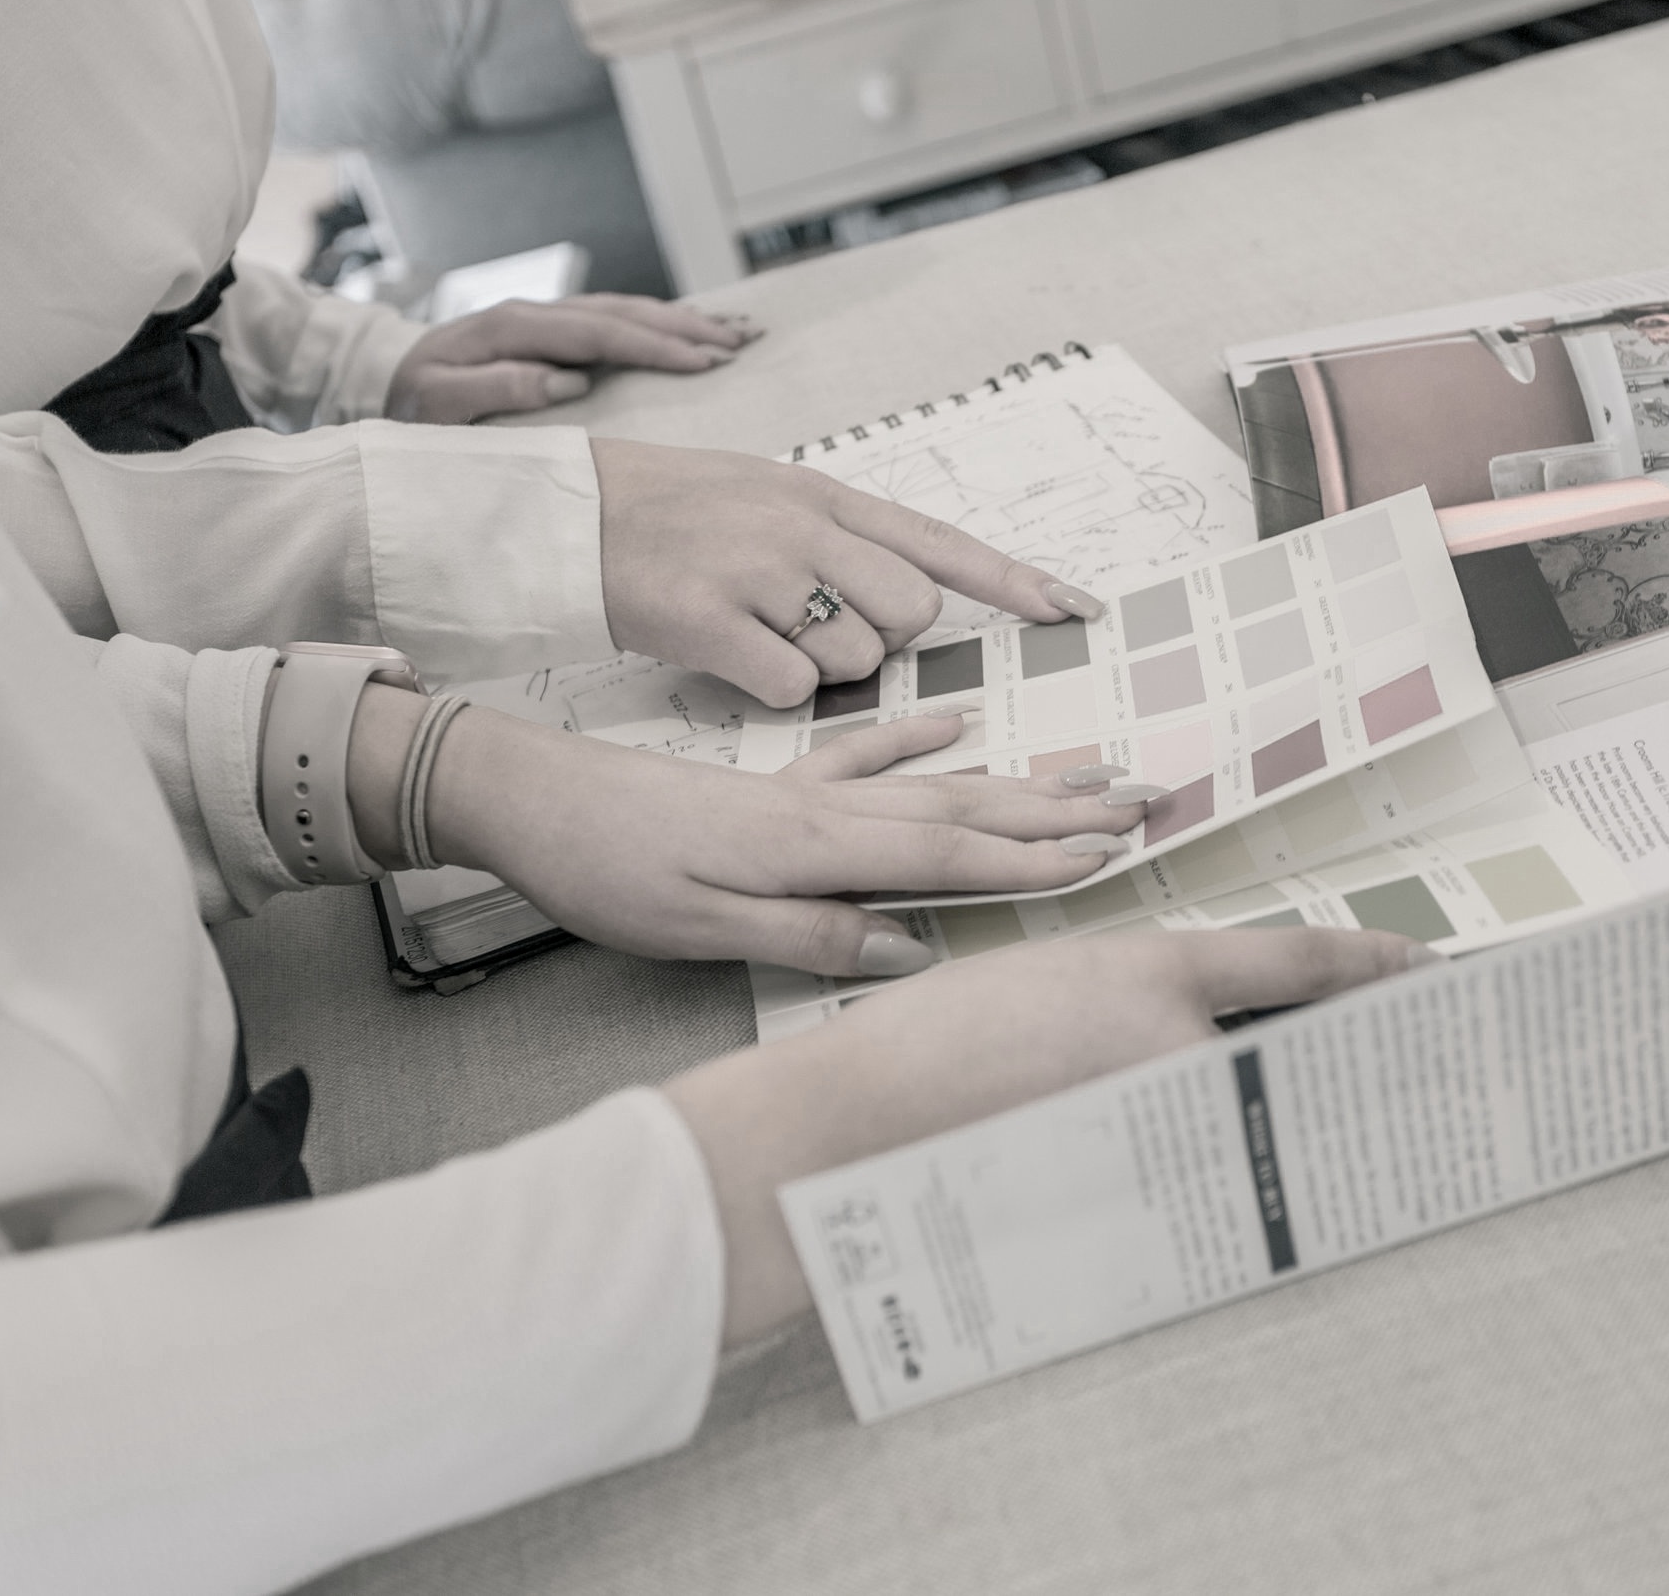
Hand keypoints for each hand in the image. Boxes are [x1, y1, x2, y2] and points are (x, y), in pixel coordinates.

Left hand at [350, 696, 1151, 971]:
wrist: (525, 795)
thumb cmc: (606, 870)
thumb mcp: (700, 927)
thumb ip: (809, 935)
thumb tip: (906, 949)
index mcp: (815, 846)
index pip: (949, 858)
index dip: (1034, 862)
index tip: (1112, 856)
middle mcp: (825, 808)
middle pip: (965, 809)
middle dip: (1059, 813)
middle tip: (1144, 803)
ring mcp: (802, 789)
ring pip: (934, 782)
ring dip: (1016, 779)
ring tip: (1086, 771)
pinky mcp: (769, 784)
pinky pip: (864, 753)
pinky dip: (919, 738)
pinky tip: (958, 720)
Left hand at [384, 295, 758, 423]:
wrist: (382, 383)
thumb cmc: (411, 406)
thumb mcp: (436, 405)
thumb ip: (494, 388)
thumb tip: (564, 380)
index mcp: (514, 328)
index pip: (599, 333)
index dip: (654, 345)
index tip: (702, 360)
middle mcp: (536, 314)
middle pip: (625, 313)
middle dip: (686, 326)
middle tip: (741, 342)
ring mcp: (547, 318)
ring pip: (627, 311)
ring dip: (683, 320)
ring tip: (736, 331)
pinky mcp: (553, 331)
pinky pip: (617, 322)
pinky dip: (659, 324)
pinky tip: (693, 330)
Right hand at [593, 438, 1105, 706]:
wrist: (570, 514)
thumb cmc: (673, 513)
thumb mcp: (768, 496)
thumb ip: (843, 538)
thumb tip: (914, 594)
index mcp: (826, 496)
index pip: (942, 543)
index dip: (1015, 581)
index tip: (1077, 610)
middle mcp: (805, 527)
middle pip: (911, 615)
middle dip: (881, 639)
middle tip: (813, 626)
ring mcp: (761, 571)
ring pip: (856, 660)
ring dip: (820, 669)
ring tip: (758, 631)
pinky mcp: (713, 618)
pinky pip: (791, 686)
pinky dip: (770, 688)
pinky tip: (729, 655)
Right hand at [665, 927, 1432, 1347]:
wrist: (872, 1120)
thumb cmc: (948, 1037)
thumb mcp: (1057, 977)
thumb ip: (1146, 994)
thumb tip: (1220, 1028)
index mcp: (1159, 975)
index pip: (1296, 962)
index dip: (1369, 961)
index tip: (1422, 966)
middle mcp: (1182, 1049)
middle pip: (1298, 1055)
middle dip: (1339, 1052)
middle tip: (1379, 1052)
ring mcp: (1166, 1127)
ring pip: (1258, 1119)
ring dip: (1284, 1118)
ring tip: (1305, 1119)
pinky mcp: (1142, 1192)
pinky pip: (1211, 1176)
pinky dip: (1226, 1172)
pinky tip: (1219, 1172)